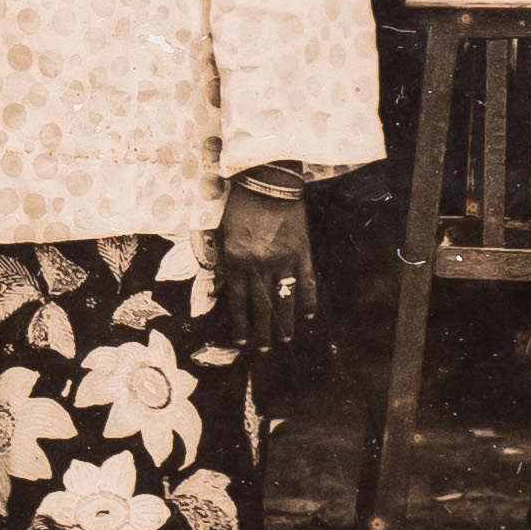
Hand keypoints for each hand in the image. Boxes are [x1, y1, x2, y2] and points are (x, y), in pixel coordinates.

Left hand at [214, 182, 319, 357]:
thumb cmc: (240, 202)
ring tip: (285, 340)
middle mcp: (260, 265)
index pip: (238, 301)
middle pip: (261, 306)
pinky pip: (306, 281)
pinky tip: (308, 315)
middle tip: (264, 350)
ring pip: (284, 299)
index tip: (240, 340)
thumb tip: (225, 285)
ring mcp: (284, 259)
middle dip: (262, 331)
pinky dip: (308, 299)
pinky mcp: (302, 251)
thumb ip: (226, 259)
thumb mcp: (223, 231)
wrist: (268, 179)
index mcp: (237, 260)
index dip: (239, 323)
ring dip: (285, 322)